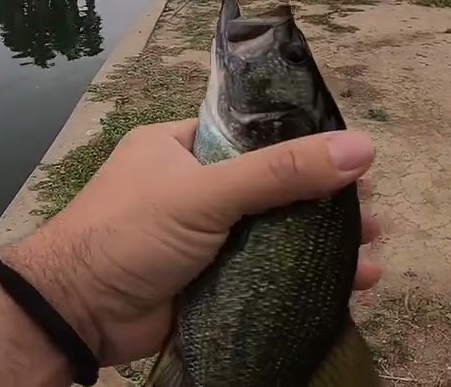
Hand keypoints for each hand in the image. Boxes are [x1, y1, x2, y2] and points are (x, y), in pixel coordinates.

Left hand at [7, 119, 380, 366]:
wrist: (76, 314)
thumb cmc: (129, 233)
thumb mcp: (206, 193)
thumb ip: (280, 172)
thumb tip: (361, 148)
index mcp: (181, 147)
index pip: (256, 135)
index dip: (306, 147)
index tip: (356, 162)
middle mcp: (195, 187)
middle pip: (275, 188)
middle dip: (326, 204)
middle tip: (374, 215)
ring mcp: (204, 239)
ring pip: (276, 235)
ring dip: (324, 244)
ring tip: (374, 256)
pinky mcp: (211, 283)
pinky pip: (267, 274)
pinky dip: (305, 279)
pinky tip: (350, 288)